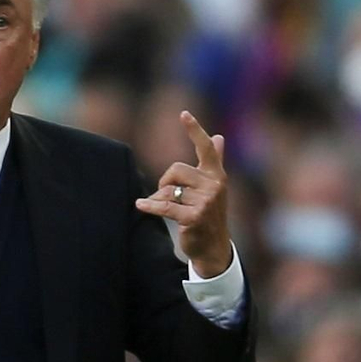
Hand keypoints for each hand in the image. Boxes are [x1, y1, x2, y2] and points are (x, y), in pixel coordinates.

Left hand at [134, 111, 232, 276]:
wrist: (213, 247)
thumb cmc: (210, 214)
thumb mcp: (214, 186)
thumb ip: (216, 161)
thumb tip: (219, 137)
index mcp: (217, 175)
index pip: (206, 148)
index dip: (195, 130)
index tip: (184, 114)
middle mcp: (214, 185)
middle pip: (176, 169)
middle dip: (165, 181)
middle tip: (168, 194)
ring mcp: (206, 201)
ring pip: (168, 189)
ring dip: (161, 198)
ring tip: (170, 209)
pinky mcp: (194, 217)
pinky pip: (164, 205)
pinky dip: (150, 206)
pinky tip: (140, 205)